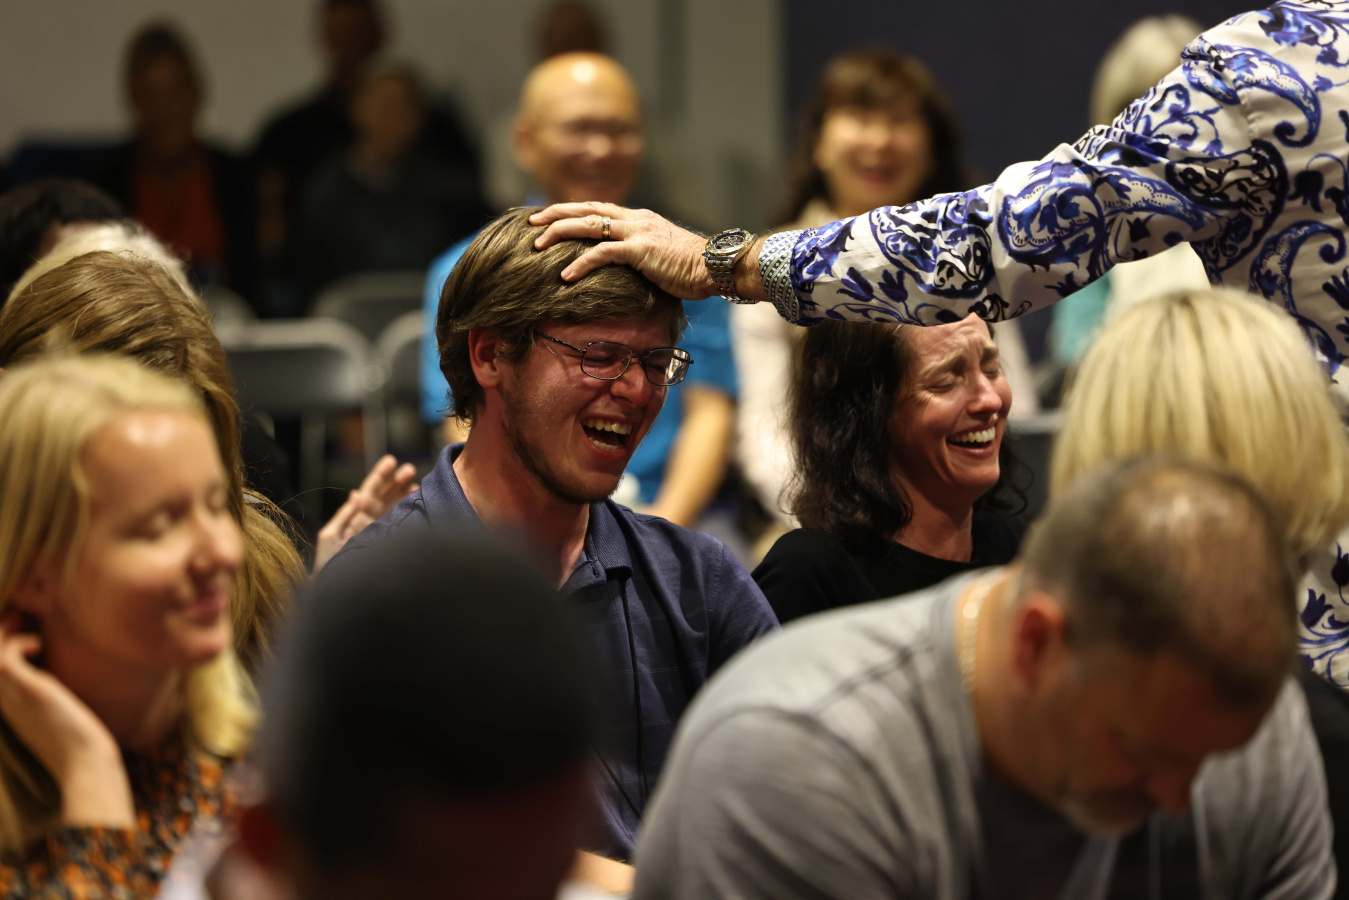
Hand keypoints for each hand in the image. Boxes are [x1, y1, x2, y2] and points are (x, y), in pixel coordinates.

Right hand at [0, 616, 133, 826]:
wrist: (86, 765)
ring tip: (21, 624)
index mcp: (11, 709)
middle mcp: (6, 704)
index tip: (18, 634)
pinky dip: (18, 642)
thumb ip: (54, 703)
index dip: (0, 652)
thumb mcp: (60, 719)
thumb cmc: (81, 747)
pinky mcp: (30, 691)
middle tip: (15, 621)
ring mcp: (14, 698)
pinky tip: (38, 644)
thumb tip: (69, 690)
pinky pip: (5, 657)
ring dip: (2, 635)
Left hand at [312, 455, 417, 574]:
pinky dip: (409, 510)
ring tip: (416, 481)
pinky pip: (401, 522)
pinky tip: (417, 500)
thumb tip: (356, 493)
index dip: (379, 476)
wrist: (336, 588)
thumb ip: (345, 515)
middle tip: (410, 469)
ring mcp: (381, 531)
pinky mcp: (390, 542)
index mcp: (355, 516)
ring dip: (404, 493)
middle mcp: (370, 521)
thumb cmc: (329, 564)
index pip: (369, 492)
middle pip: (385, 496)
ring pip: (394, 506)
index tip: (391, 461)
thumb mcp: (331, 537)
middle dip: (396, 481)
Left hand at [530, 203, 717, 299]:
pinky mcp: (641, 250)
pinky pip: (603, 253)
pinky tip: (565, 275)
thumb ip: (641, 256)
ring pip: (589, 224)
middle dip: (555, 213)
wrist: (716, 267)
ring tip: (537, 245)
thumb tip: (626, 271)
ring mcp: (637, 231)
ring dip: (559, 233)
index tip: (549, 217)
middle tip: (530, 220)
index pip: (597, 208)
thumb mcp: (662, 257)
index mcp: (639, 219)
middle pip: (586, 208)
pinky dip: (581, 264)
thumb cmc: (693, 269)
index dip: (571, 210)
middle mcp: (635, 219)